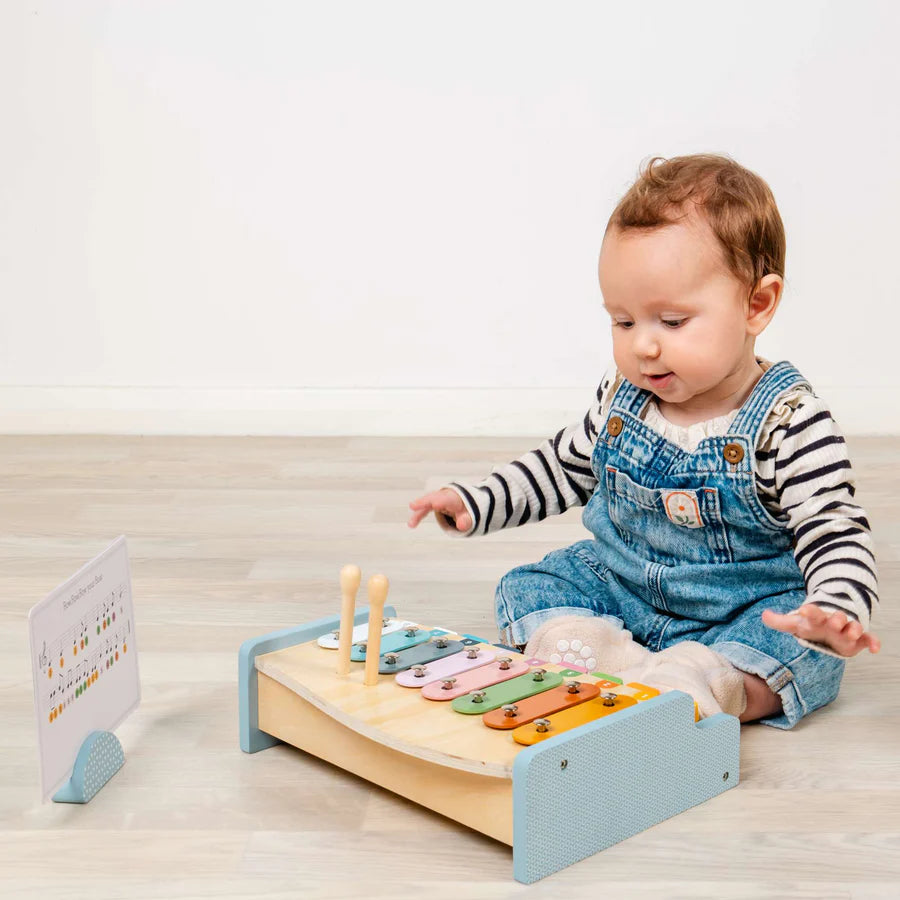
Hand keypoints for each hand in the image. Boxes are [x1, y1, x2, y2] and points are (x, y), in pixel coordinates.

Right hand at [407, 488, 471, 531]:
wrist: (460, 501)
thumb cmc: (463, 508)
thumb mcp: (467, 515)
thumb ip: (466, 520)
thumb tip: (461, 526)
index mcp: (454, 497)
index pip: (448, 499)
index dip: (442, 501)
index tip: (435, 505)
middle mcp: (443, 496)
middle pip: (433, 498)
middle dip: (424, 501)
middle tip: (413, 505)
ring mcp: (436, 499)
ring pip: (425, 503)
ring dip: (418, 512)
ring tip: (411, 524)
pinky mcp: (430, 503)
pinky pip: (424, 509)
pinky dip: (418, 516)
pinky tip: (411, 525)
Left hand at [762, 604, 880, 656]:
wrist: (831, 627)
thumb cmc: (812, 625)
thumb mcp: (795, 624)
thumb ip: (780, 621)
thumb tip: (763, 615)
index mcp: (817, 617)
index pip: (812, 612)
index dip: (809, 611)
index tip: (805, 610)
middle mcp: (833, 622)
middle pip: (837, 618)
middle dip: (836, 618)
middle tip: (834, 621)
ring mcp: (847, 630)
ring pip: (854, 627)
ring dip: (854, 628)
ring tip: (853, 632)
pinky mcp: (858, 640)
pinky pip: (868, 639)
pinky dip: (873, 642)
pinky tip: (876, 649)